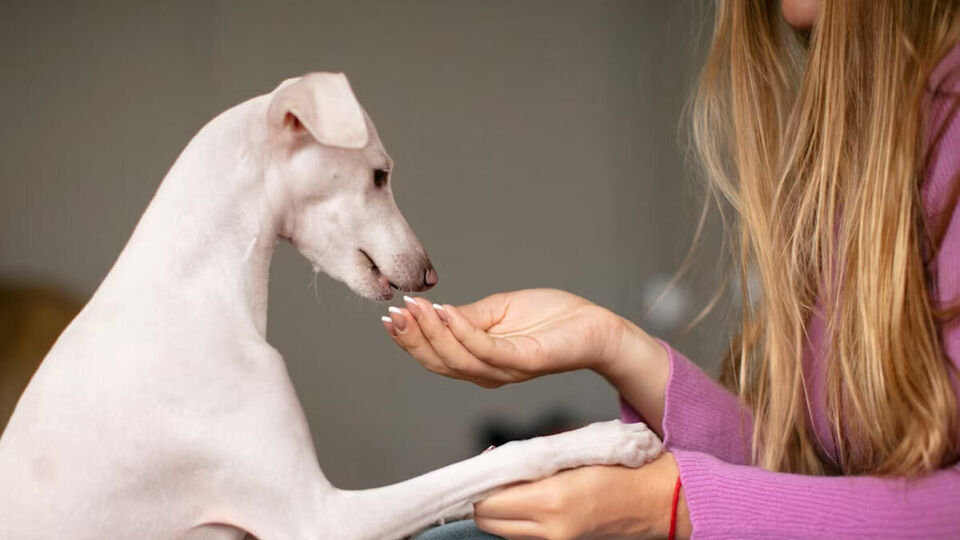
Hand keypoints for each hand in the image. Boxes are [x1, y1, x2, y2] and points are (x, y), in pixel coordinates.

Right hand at [381, 289, 630, 387]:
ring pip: (458, 359)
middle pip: (439, 363)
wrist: (593, 325)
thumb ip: (466, 317)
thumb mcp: (497, 311)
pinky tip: (446, 312)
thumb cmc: (549, 317)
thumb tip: (433, 313)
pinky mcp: (524, 361)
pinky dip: (461, 331)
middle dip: (412, 339)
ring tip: (415, 308)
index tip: (390, 315)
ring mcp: (505, 370)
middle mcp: (488, 372)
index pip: (435, 356)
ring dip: (432, 332)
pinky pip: (485, 349)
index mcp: (479, 361)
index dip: (410, 339)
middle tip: (395, 314)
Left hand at [472, 452, 689, 539]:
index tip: (482, 469)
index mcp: (551, 500)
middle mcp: (550, 529)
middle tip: (494, 477)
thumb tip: (496, 461)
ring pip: (503, 532)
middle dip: (484, 499)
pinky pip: (524, 536)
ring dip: (500, 511)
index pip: (488, 503)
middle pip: (488, 522)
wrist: (658, 499)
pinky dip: (518, 520)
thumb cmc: (622, 467)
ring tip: (513, 487)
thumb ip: (531, 459)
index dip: (478, 485)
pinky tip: (530, 501)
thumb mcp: (572, 452)